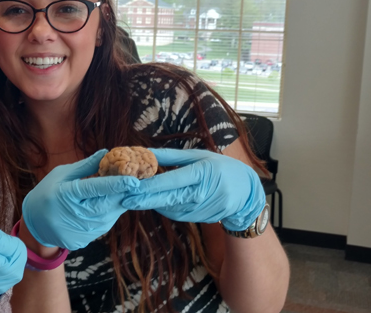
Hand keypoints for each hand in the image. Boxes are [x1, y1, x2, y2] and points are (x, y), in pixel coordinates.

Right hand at [22, 149, 140, 249]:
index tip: (133, 180)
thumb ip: (85, 166)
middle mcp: (75, 215)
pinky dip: (110, 214)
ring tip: (123, 192)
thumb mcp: (61, 174)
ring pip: (109, 216)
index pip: (95, 189)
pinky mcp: (84, 240)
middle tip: (136, 183)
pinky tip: (109, 205)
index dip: (115, 184)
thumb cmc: (47, 193)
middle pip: (106, 204)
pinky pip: (104, 225)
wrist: (35, 224)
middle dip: (123, 193)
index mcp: (66, 195)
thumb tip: (106, 153)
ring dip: (118, 203)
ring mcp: (80, 231)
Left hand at [121, 148, 264, 230]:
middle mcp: (201, 193)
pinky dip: (165, 208)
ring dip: (152, 204)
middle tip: (124, 199)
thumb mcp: (198, 156)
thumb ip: (171, 156)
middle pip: (167, 198)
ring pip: (170, 208)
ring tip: (136, 198)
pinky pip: (176, 214)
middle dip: (144, 200)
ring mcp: (201, 208)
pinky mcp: (200, 218)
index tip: (131, 187)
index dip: (150, 186)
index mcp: (201, 173)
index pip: (171, 181)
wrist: (245, 193)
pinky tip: (157, 202)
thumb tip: (146, 153)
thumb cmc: (219, 168)